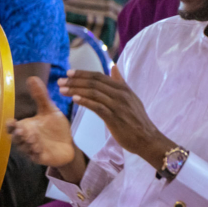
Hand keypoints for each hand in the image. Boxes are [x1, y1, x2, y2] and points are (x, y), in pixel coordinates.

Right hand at [6, 77, 77, 168]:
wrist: (68, 145)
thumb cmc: (56, 128)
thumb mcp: (49, 110)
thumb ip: (40, 97)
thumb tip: (32, 77)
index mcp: (25, 127)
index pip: (12, 127)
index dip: (10, 125)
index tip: (11, 121)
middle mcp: (26, 138)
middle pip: (15, 138)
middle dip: (17, 135)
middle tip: (23, 130)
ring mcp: (32, 149)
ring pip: (24, 147)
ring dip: (27, 143)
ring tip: (33, 139)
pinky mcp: (41, 158)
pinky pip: (35, 156)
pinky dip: (36, 152)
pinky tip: (39, 148)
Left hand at [58, 66, 173, 165]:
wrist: (148, 139)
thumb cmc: (137, 119)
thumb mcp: (130, 98)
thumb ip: (120, 83)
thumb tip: (114, 67)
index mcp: (122, 88)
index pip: (99, 76)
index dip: (82, 73)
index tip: (68, 73)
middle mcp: (120, 94)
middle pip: (94, 83)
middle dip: (75, 81)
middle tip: (60, 81)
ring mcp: (118, 106)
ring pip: (94, 93)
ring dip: (75, 90)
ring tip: (62, 90)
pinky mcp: (115, 118)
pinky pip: (97, 107)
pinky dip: (85, 101)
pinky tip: (74, 100)